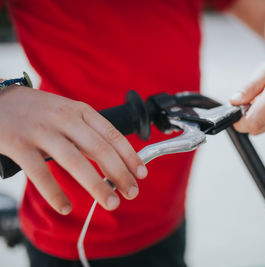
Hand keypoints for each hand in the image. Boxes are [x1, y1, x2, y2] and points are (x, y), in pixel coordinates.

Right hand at [0, 86, 146, 214]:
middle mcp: (64, 118)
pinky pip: (39, 173)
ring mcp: (41, 130)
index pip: (112, 134)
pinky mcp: (17, 143)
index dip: (130, 155)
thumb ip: (88, 133)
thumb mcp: (69, 113)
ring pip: (75, 161)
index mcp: (80, 110)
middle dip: (119, 173)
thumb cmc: (39, 111)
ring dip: (96, 185)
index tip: (142, 174)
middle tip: (132, 193)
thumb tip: (115, 160)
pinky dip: (54, 192)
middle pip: (99, 148)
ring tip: (110, 202)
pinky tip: (66, 207)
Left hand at [230, 55, 264, 133]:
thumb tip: (234, 101)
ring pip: (264, 130)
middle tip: (253, 103)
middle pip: (257, 129)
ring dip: (260, 119)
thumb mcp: (264, 70)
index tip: (237, 111)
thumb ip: (248, 87)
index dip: (240, 120)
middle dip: (249, 119)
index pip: (254, 121)